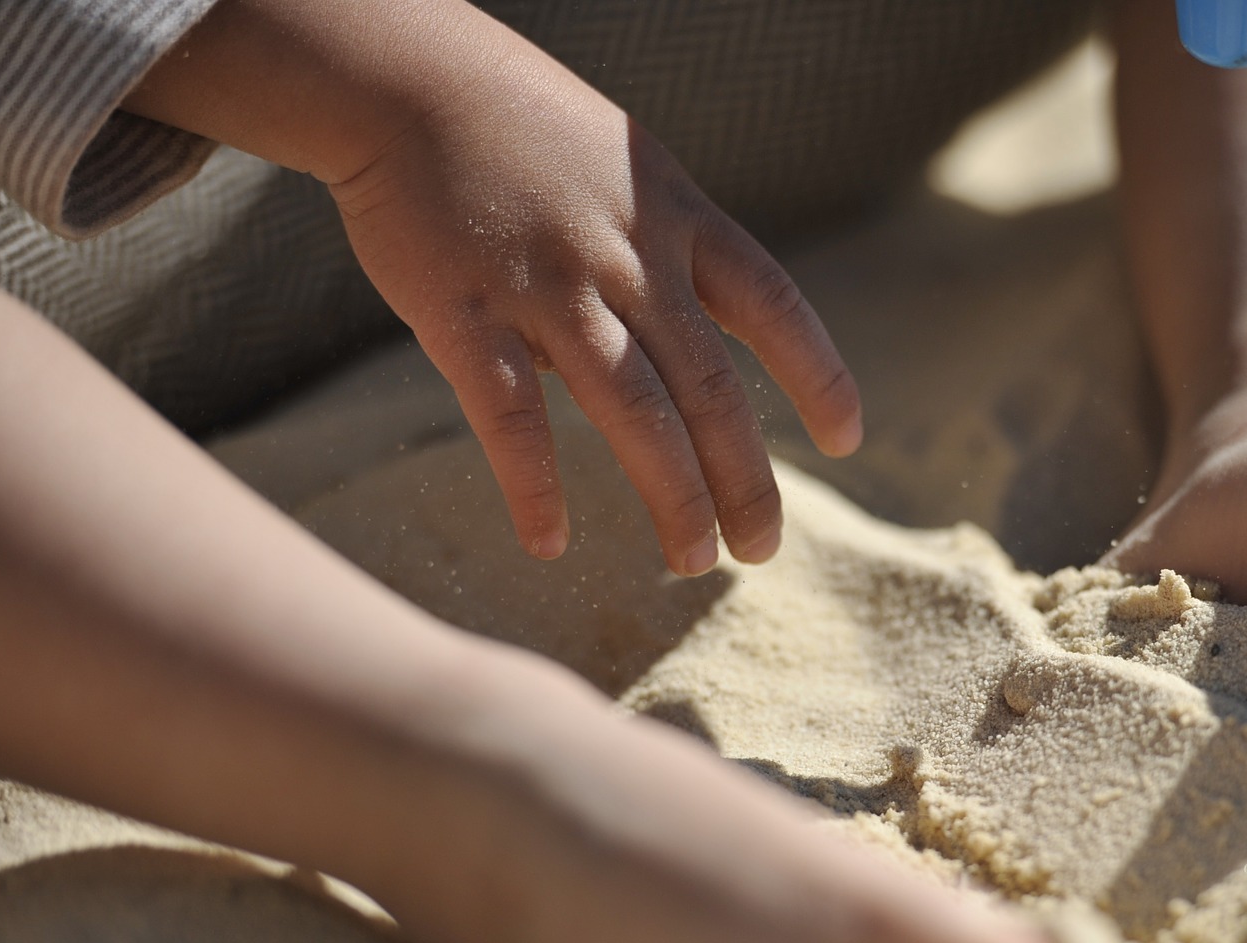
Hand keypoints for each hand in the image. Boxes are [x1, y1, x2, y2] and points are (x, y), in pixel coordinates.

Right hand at [126, 0, 859, 571]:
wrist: (400, 75)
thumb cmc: (518, 126)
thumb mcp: (626, 167)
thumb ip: (664, 253)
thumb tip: (686, 354)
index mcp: (677, 219)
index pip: (776, 308)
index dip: (819, 378)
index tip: (846, 441)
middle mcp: (628, 259)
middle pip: (711, 389)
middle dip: (745, 481)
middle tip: (761, 550)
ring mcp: (549, 288)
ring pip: (634, 414)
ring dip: (673, 498)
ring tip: (693, 562)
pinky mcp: (464, 313)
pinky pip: (512, 419)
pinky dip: (535, 488)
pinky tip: (550, 543)